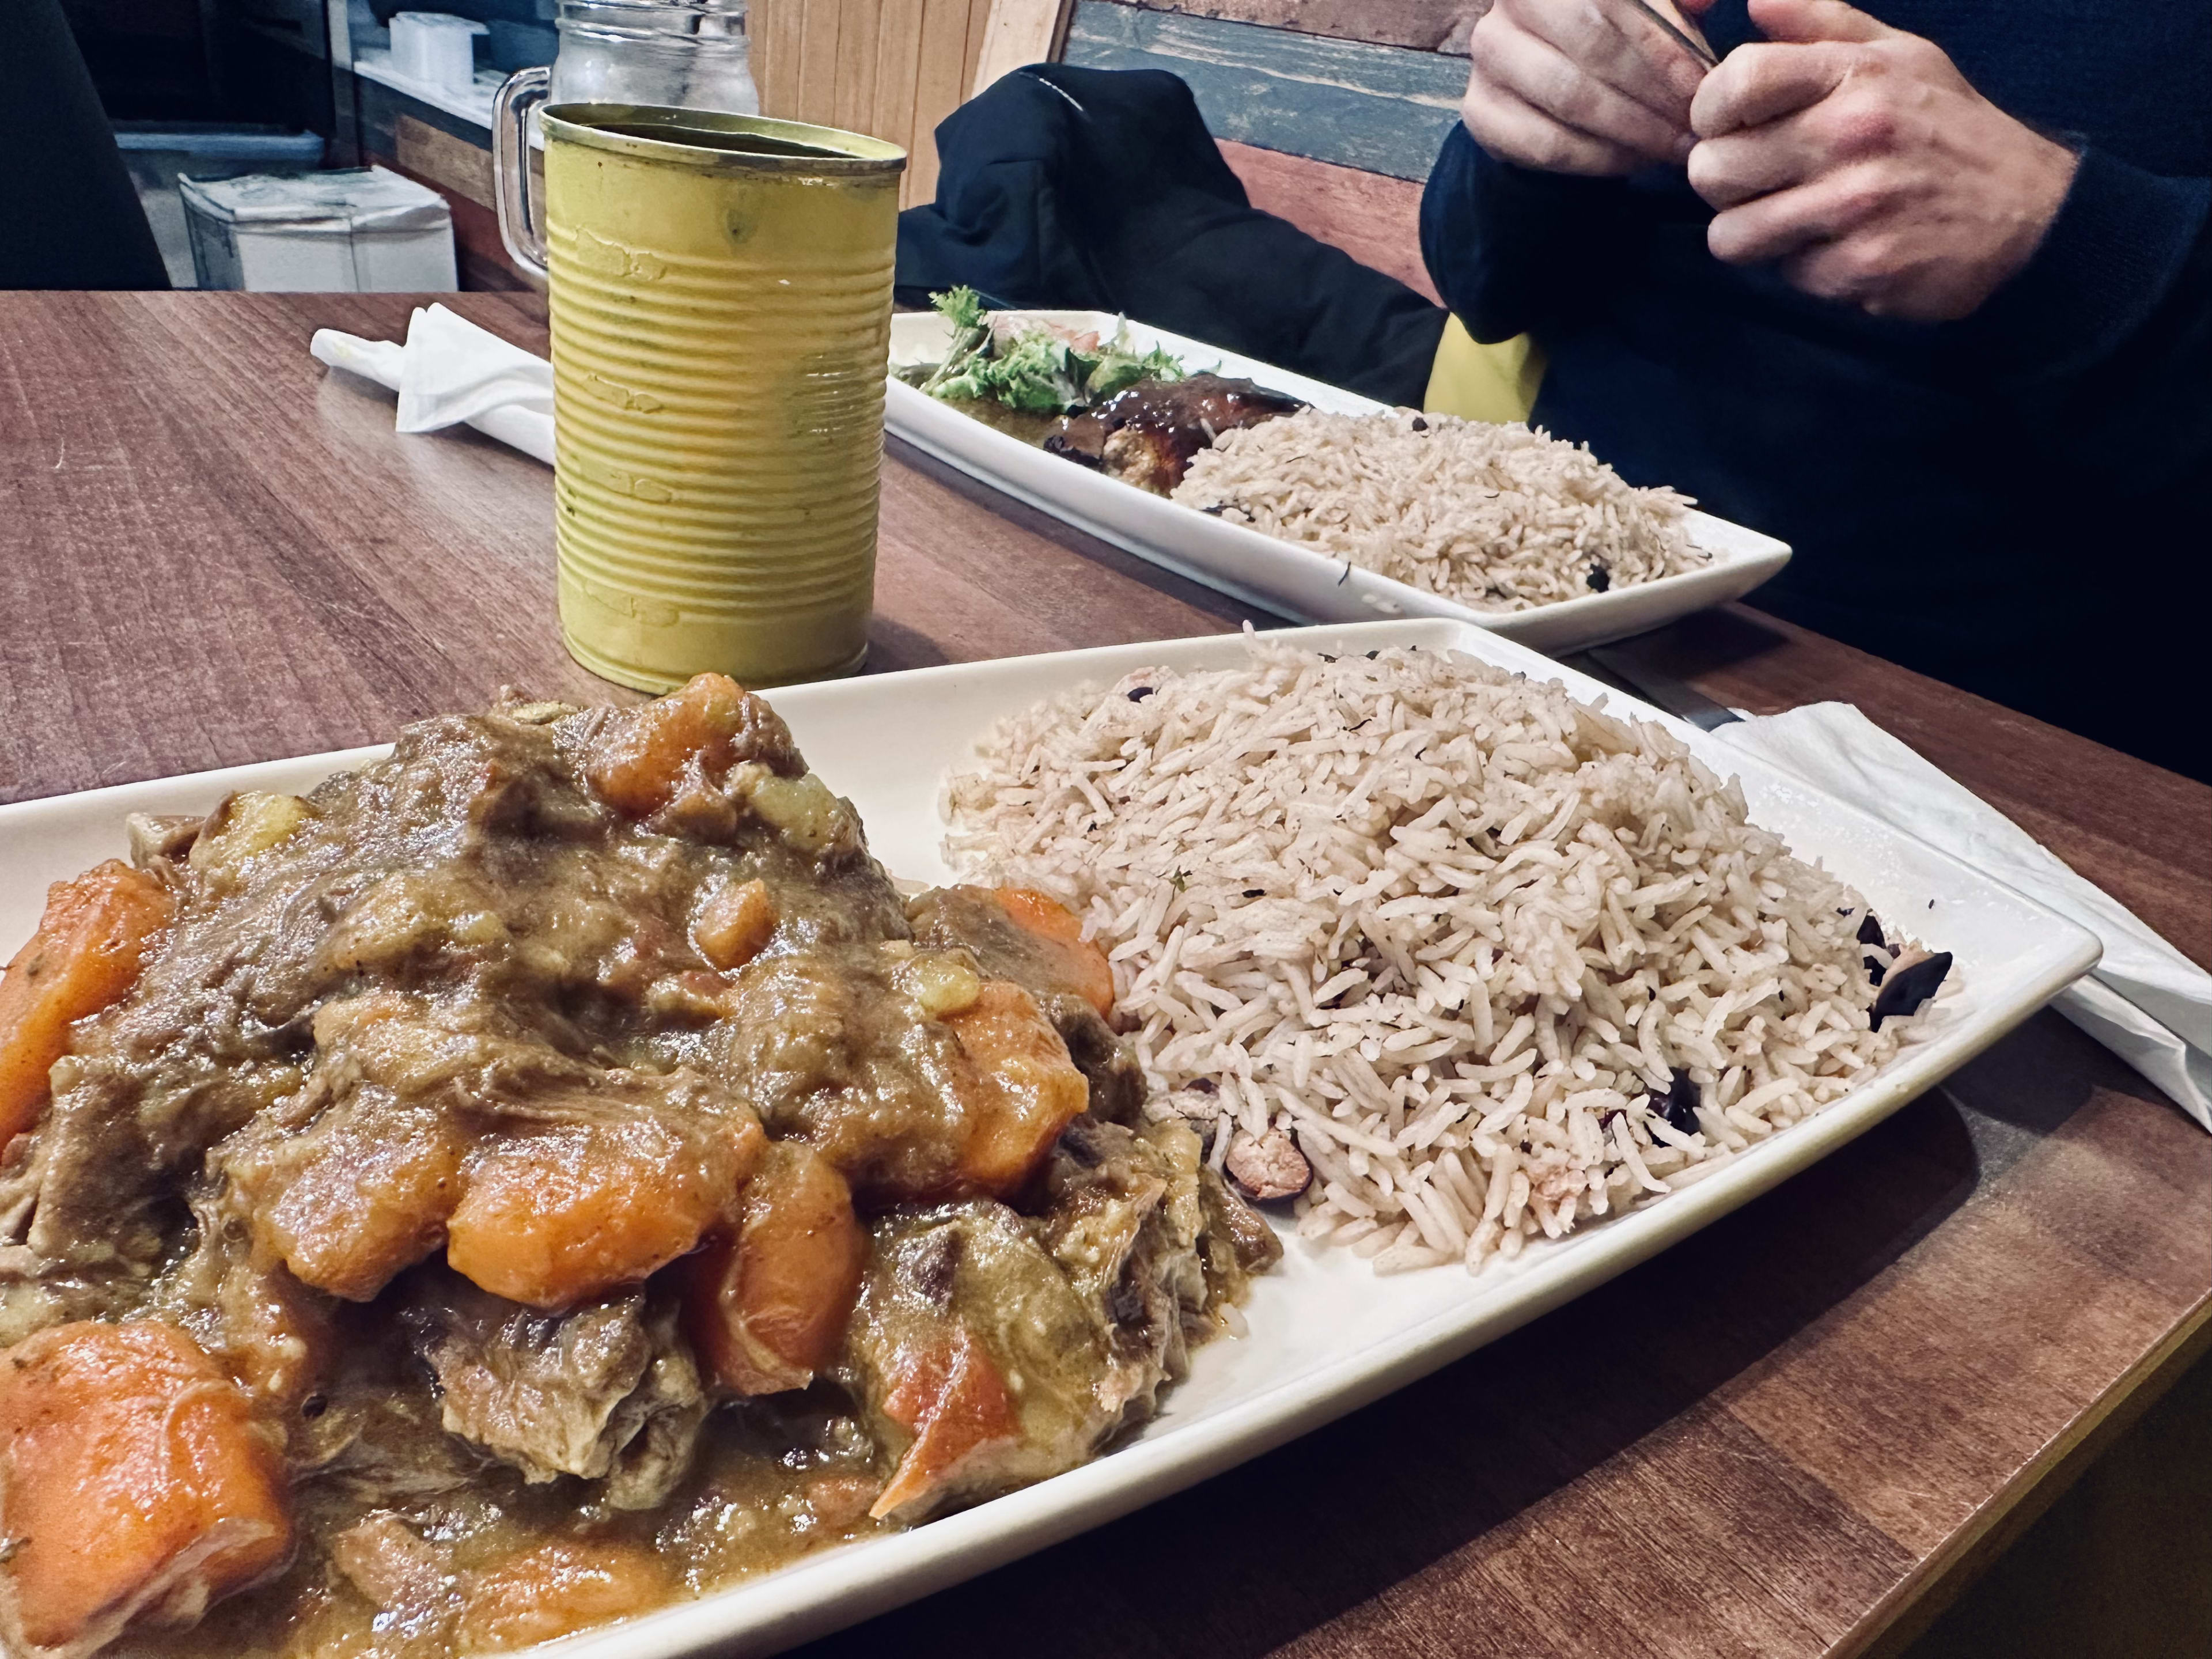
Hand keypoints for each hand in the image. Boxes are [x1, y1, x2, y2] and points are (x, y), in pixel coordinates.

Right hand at [1460, 0, 1716, 176]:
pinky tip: (1634, 159)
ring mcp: (1489, 57)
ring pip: (1571, 98)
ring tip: (1673, 146)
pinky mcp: (1477, 111)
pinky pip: (1547, 144)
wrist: (1548, 82)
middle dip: (1653, 92)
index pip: (1615, 0)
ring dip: (1633, 129)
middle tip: (1694, 124)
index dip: (1664, 45)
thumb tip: (1705, 2)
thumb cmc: (1614, 34)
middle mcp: (1512, 2)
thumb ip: (1678, 0)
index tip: (1703, 85)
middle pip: (1594, 48)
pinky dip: (1600, 157)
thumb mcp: (1651, 6)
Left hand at [1687, 0, 2077, 319]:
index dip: (1709, 109)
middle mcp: (1851, 137)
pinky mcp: (1857, 268)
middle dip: (1726, 178)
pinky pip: (1783, 273)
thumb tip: (1755, 2)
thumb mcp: (1901, 54)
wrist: (2029, 211)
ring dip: (1753, 230)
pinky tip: (1841, 243)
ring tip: (1796, 214)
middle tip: (1763, 178)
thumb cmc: (1950, 129)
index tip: (1725, 125)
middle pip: (1713, 169)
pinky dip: (1803, 265)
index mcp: (1855, 76)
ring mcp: (1853, 207)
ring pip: (1731, 234)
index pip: (1735, 82)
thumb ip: (1822, 24)